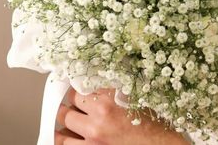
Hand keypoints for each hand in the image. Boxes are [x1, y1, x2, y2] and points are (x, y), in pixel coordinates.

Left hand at [54, 87, 188, 144]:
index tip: (76, 88)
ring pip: (63, 125)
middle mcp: (100, 114)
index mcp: (112, 95)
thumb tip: (99, 80)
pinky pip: (65, 144)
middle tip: (71, 105)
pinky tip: (68, 137)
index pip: (83, 84)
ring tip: (67, 122)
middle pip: (69, 103)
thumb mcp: (137, 97)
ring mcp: (93, 135)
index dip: (79, 87)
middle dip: (70, 104)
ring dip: (65, 123)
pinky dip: (65, 139)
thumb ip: (116, 88)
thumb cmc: (153, 124)